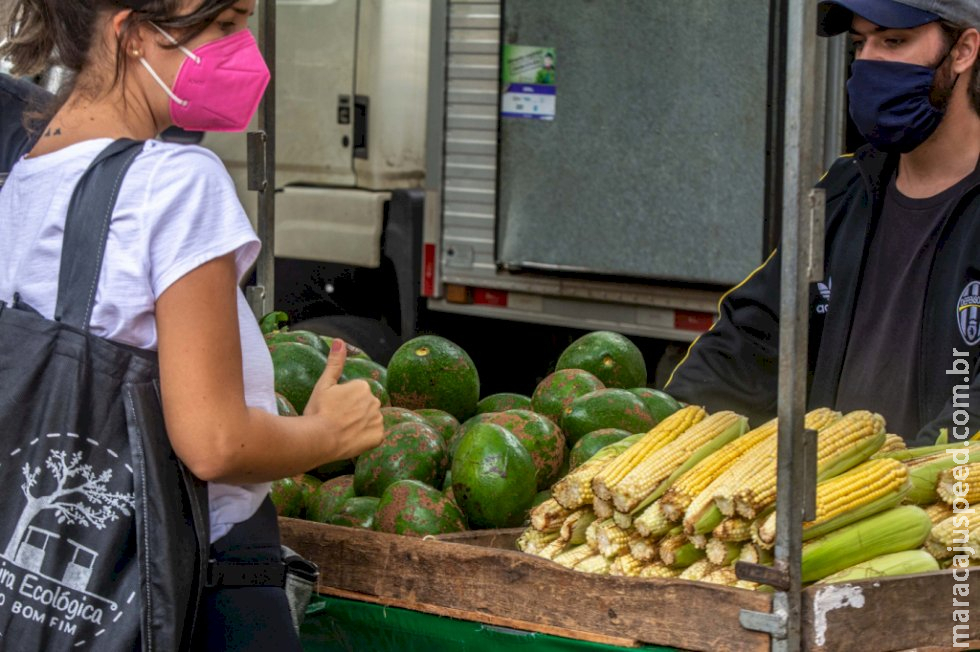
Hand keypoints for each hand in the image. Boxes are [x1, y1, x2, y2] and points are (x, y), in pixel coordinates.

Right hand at [303, 338, 383, 459]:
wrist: (319, 439)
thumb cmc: (318, 411)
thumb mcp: (324, 384)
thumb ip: (335, 363)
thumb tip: (339, 341)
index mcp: (363, 386)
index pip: (355, 394)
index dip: (342, 402)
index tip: (332, 409)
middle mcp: (375, 401)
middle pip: (365, 406)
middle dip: (354, 412)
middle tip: (336, 420)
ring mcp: (378, 420)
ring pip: (370, 421)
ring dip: (361, 425)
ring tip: (342, 431)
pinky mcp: (378, 437)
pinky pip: (374, 436)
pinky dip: (365, 439)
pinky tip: (351, 440)